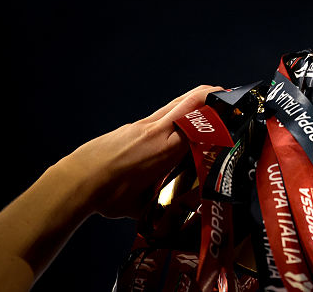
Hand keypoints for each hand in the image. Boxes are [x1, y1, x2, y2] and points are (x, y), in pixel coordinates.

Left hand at [59, 84, 221, 218]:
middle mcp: (158, 130)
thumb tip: (172, 218)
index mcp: (167, 148)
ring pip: (175, 104)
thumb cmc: (109, 195)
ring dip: (193, 101)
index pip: (202, 123)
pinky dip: (175, 113)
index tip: (237, 113)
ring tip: (207, 106)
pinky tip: (176, 129)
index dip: (221, 116)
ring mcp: (143, 125)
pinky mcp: (131, 127)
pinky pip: (160, 114)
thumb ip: (162, 204)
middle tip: (228, 95)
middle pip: (190, 100)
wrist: (75, 181)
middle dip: (212, 94)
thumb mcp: (142, 205)